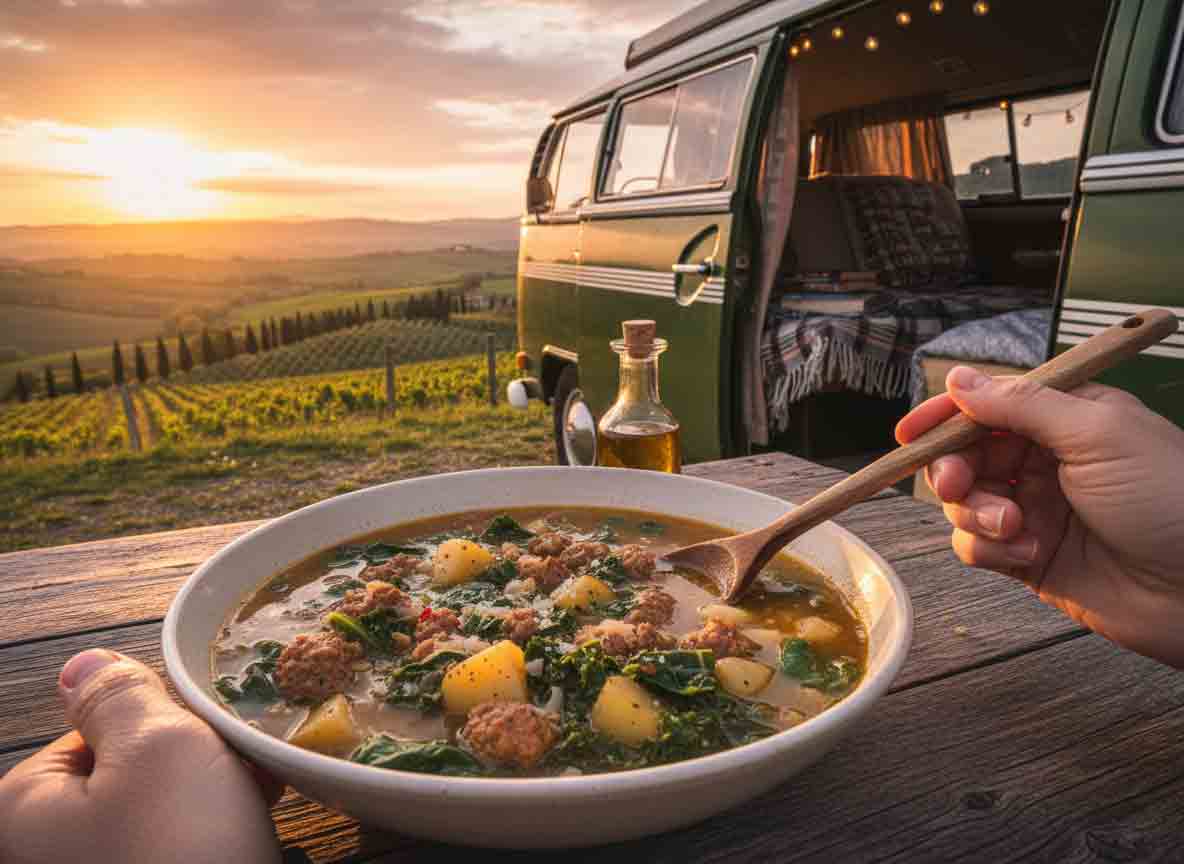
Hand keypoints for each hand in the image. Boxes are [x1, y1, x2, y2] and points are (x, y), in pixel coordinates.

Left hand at [0, 649, 282, 863]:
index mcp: (25, 808)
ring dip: (215, 799)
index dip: (164, 724)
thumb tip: (79, 664)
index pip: (95, 733)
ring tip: (258, 800)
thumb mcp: (158, 743)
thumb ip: (118, 692)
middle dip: (197, 764)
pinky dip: (215, 840)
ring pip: (161, 817)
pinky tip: (252, 837)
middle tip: (245, 770)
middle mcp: (50, 851)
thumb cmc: (182, 852)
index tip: (212, 736)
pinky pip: (178, 853)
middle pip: (130, 776)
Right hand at [897, 366, 1183, 667]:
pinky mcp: (1028, 558)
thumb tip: (960, 379)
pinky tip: (1026, 552)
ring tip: (1015, 525)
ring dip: (976, 513)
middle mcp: (1046, 461)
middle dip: (954, 468)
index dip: (946, 415)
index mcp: (1065, 418)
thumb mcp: (1096, 433)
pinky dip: (987, 548)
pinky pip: (976, 547)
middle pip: (965, 454)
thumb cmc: (1171, 500)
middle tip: (961, 483)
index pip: (989, 405)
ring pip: (964, 503)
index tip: (910, 431)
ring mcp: (1035, 510)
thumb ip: (1021, 404)